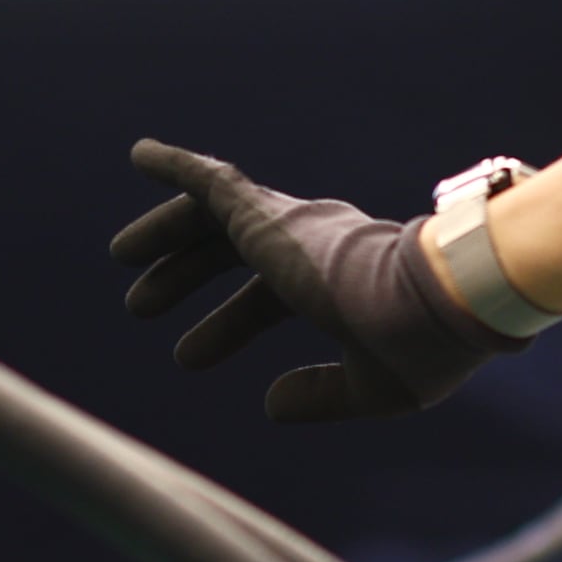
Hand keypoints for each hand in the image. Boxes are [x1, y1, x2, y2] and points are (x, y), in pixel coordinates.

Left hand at [110, 139, 527, 424]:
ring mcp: (291, 227)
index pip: (271, 296)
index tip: (187, 355)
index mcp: (340, 283)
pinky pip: (212, 182)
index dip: (229, 324)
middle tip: (140, 306)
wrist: (441, 299)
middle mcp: (313, 245)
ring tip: (120, 257)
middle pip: (234, 254)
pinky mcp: (268, 217)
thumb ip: (321, 395)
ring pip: (214, 217)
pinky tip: (139, 155)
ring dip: (167, 236)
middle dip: (188, 276)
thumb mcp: (372, 386)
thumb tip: (270, 406)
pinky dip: (176, 166)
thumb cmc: (422, 344)